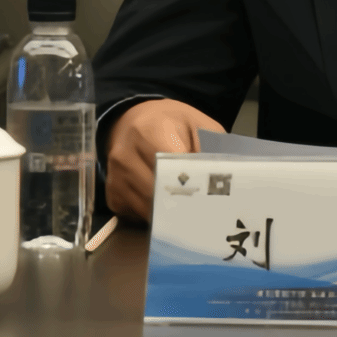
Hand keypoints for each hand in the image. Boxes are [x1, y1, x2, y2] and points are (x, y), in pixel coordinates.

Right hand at [105, 99, 223, 223]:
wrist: (134, 120)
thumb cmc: (172, 123)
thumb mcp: (199, 125)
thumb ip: (211, 149)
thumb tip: (223, 179)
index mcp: (149, 131)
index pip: (171, 168)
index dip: (193, 184)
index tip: (211, 196)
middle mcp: (125, 155)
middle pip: (158, 193)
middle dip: (184, 204)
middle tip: (207, 210)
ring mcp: (115, 178)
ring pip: (148, 209)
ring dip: (171, 213)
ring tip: (193, 211)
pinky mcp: (112, 195)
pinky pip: (137, 215)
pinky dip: (156, 215)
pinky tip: (171, 207)